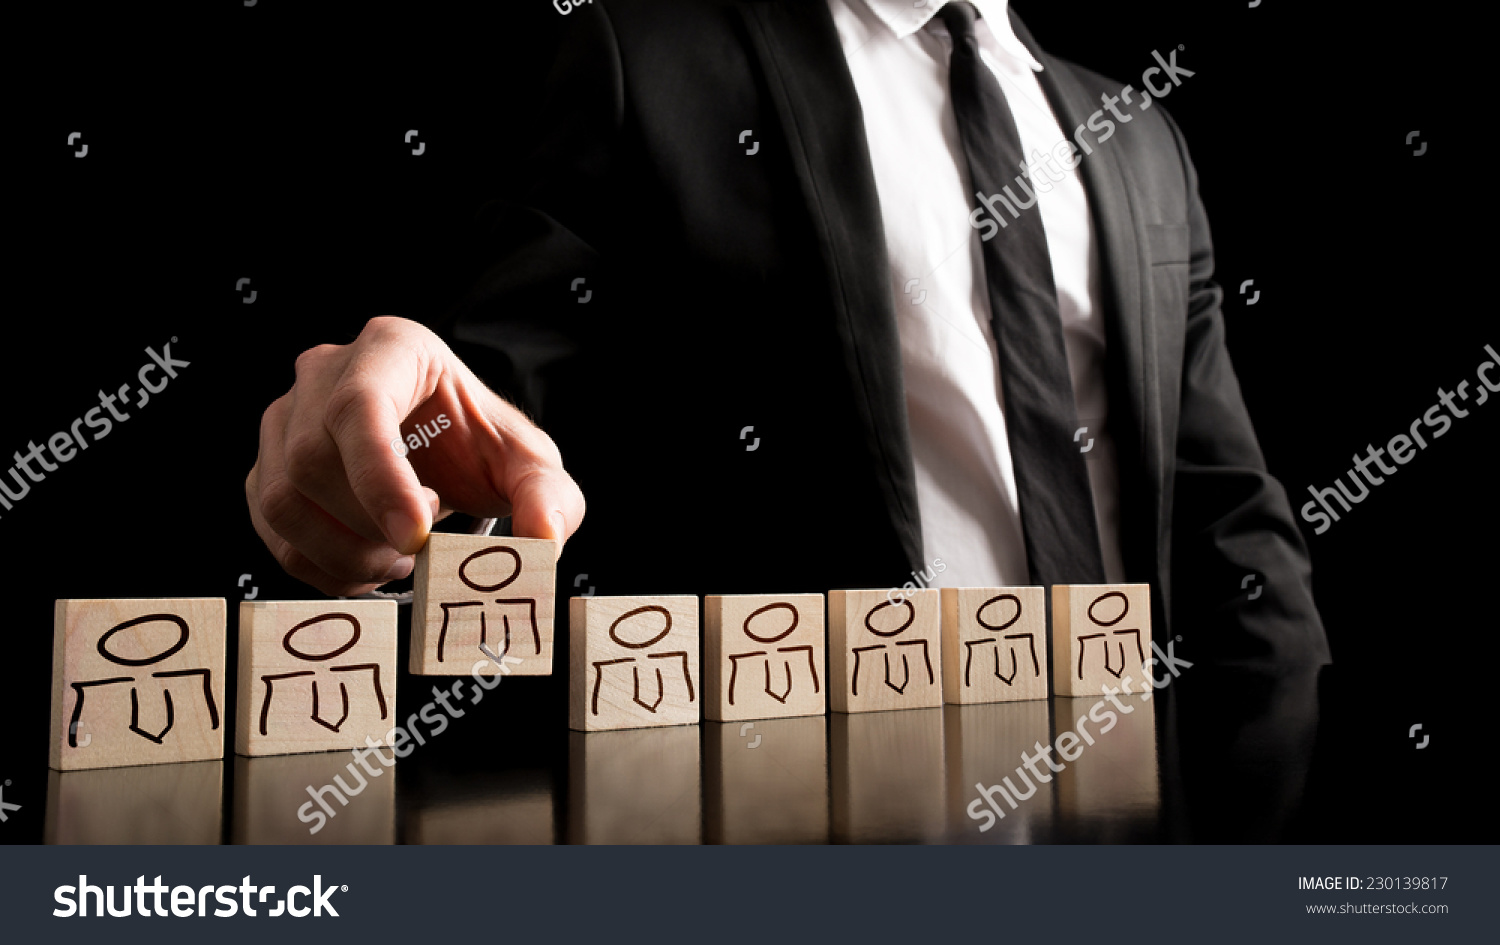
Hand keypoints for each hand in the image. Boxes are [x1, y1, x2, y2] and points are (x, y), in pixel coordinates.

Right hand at [246, 316, 584, 595]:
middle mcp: (324, 372)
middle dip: (368, 527)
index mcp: (392, 347)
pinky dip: (321, 568)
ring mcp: (284, 418)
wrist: (445, 453)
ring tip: (399, 561)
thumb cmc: (480, 447)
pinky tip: (368, 568)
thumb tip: (544, 540)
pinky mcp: (266, 467)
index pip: (359, 407)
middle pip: (311, 461)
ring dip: (343, 554)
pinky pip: (271, 531)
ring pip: (281, 501)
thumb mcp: (528, 464)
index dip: (380, 479)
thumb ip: (549, 498)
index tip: (417, 537)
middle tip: (422, 550)